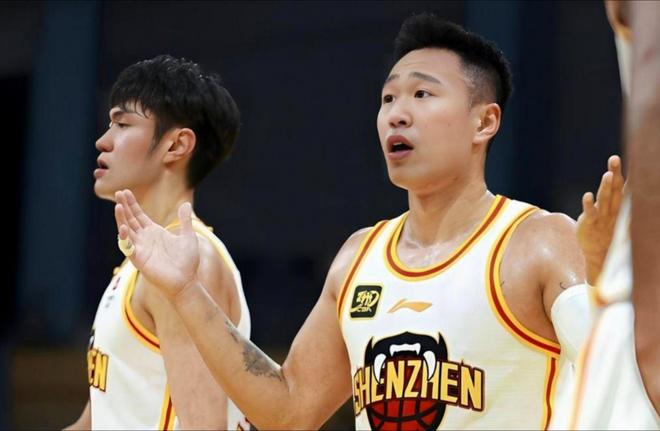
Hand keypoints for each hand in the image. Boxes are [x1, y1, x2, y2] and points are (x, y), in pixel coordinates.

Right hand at [114, 189, 199, 298]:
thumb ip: (185, 220)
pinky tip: (123, 228)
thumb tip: (186, 204)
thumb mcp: (188, 236)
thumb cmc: (187, 261)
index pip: (139, 215)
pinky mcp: (139, 260)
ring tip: (118, 206)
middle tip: (118, 192)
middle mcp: (144, 239)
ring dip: (121, 219)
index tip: (125, 191)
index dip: (132, 204)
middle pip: (130, 220)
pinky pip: (128, 248)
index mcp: (154, 232)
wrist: (187, 281)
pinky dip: (124, 239)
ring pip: (126, 231)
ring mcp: (140, 249)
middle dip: (124, 207)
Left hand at [576, 155, 624, 284]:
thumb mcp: (614, 214)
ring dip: (606, 186)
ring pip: (605, 199)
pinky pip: (590, 213)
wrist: (599, 253)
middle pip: (615, 189)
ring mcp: (602, 216)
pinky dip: (589, 204)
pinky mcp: (590, 223)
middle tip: (615, 158)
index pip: (623, 187)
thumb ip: (617, 197)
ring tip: (607, 174)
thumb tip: (619, 180)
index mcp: (619, 206)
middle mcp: (613, 209)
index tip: (631, 158)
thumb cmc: (607, 230)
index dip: (625, 174)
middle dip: (615, 173)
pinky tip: (587, 195)